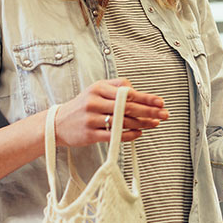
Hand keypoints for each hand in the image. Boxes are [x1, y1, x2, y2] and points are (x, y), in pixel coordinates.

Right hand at [53, 79, 168, 146]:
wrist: (58, 123)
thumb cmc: (82, 106)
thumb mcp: (96, 90)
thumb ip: (116, 87)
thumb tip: (138, 91)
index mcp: (98, 88)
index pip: (127, 92)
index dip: (146, 97)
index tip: (160, 101)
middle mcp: (95, 102)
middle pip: (127, 106)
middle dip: (149, 110)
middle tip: (165, 114)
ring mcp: (91, 119)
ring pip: (123, 121)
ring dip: (142, 123)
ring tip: (155, 123)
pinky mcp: (90, 134)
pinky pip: (114, 135)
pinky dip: (129, 134)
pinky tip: (139, 133)